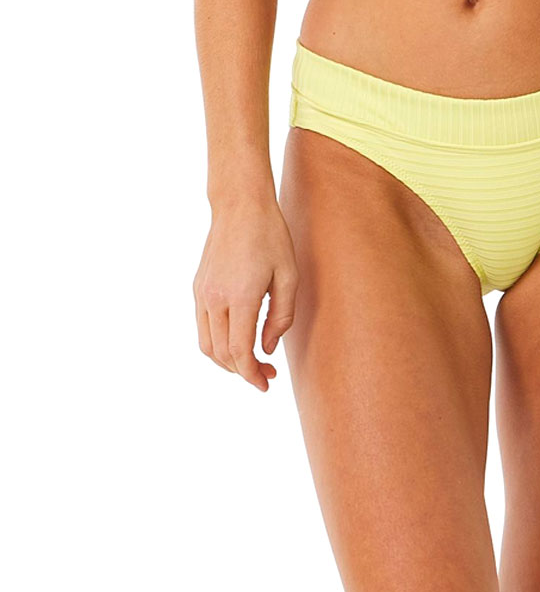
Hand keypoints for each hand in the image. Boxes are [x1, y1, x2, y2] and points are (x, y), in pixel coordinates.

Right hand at [192, 197, 298, 391]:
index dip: (252, 374)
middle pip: (222, 354)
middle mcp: (215, 299)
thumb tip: (267, 349)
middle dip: (243, 372)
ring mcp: (202, 294)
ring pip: (207, 345)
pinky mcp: (197, 288)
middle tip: (267, 377)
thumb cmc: (271, 238)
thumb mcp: (289, 276)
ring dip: (227, 362)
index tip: (266, 384)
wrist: (240, 206)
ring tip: (252, 363)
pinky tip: (237, 341)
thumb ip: (281, 317)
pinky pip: (202, 327)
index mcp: (241, 296)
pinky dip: (217, 344)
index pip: (240, 351)